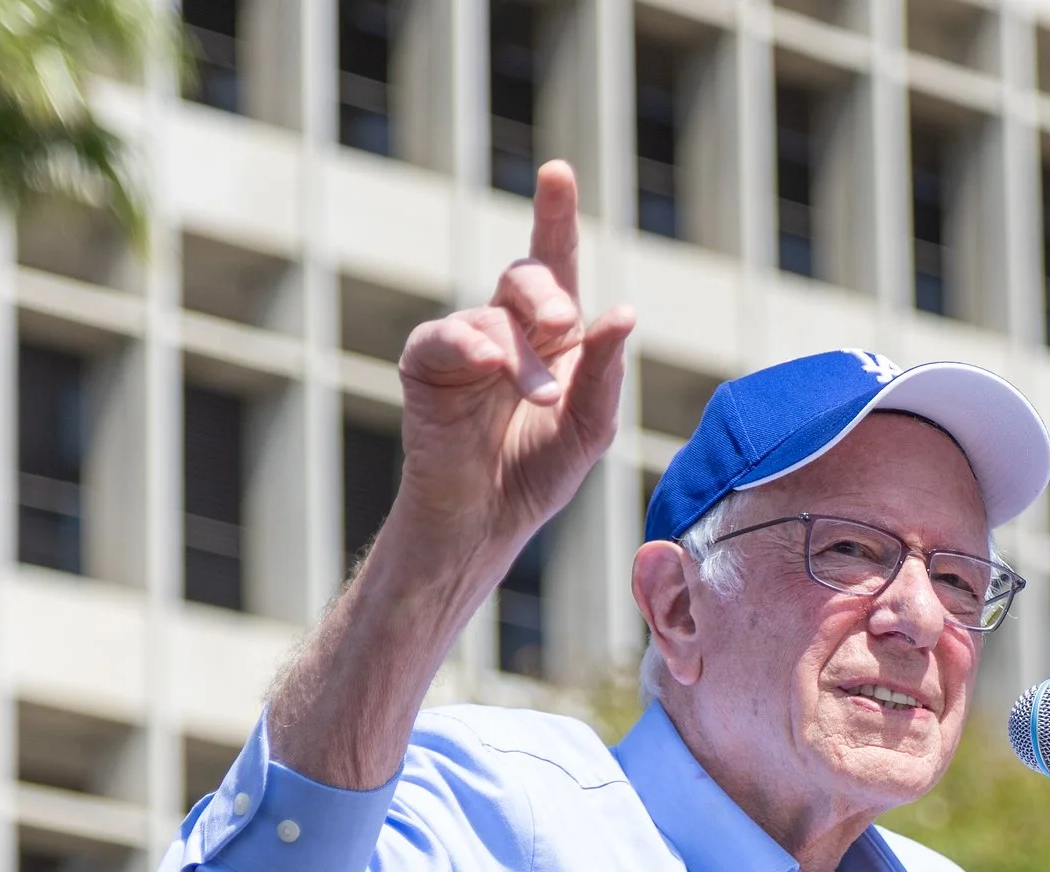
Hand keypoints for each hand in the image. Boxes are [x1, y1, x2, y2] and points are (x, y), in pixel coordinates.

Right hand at [388, 160, 635, 579]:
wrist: (487, 522)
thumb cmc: (538, 471)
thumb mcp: (590, 423)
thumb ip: (604, 370)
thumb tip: (623, 311)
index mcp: (551, 334)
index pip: (554, 261)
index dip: (554, 214)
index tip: (558, 171)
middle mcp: (506, 327)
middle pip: (527, 277)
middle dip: (548, 294)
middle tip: (565, 324)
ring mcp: (462, 343)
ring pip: (494, 318)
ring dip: (524, 359)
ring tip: (540, 399)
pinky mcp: (426, 366)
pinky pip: (444, 338)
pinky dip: (470, 347)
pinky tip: (489, 365)